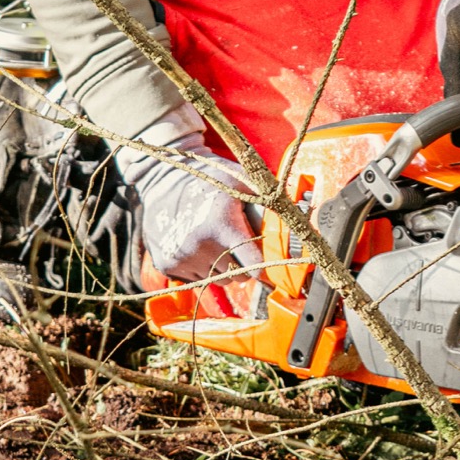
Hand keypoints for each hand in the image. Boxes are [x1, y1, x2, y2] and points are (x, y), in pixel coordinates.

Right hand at [121, 107, 261, 283]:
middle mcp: (201, 244)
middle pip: (237, 276)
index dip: (261, 266)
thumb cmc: (208, 178)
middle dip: (242, 265)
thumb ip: (267, 203)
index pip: (253, 266)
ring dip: (222, 269)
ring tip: (216, 244)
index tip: (264, 263)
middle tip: (237, 245)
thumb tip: (297, 218)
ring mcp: (182, 256)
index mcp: (223, 224)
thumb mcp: (240, 181)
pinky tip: (197, 246)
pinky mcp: (167, 264)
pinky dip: (201, 268)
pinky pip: (195, 280)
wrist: (162, 178)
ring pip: (217, 281)